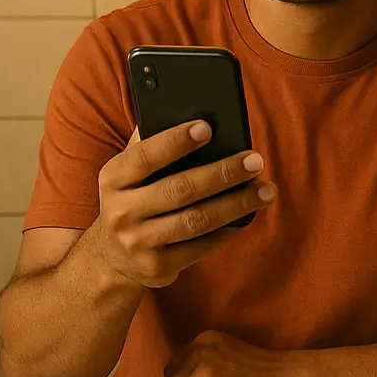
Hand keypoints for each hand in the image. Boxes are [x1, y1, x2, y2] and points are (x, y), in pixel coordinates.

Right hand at [93, 121, 275, 288]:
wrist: (111, 258)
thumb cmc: (132, 200)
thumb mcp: (127, 173)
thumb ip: (148, 144)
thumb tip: (183, 109)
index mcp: (113, 179)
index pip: (145, 156)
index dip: (176, 141)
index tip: (207, 127)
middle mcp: (121, 212)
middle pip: (180, 190)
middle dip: (222, 174)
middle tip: (254, 160)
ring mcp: (138, 243)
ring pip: (196, 220)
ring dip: (235, 204)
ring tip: (265, 190)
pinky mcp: (157, 267)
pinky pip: (201, 247)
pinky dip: (227, 231)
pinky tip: (247, 216)